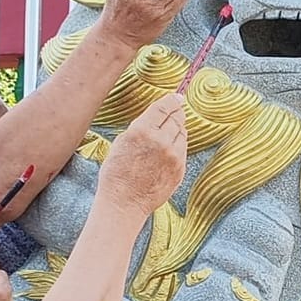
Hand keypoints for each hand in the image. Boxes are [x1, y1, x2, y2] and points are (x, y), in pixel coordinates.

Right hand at [101, 93, 187, 215]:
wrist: (124, 203)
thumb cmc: (116, 174)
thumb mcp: (121, 143)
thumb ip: (140, 128)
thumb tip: (155, 117)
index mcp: (142, 131)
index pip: (164, 107)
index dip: (171, 100)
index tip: (176, 97)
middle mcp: (161, 141)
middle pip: (176, 118)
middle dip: (176, 112)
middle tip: (176, 110)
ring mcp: (173, 156)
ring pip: (182, 133)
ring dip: (178, 128)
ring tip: (171, 129)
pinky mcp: (180, 169)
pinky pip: (183, 149)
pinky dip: (179, 144)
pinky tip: (170, 147)